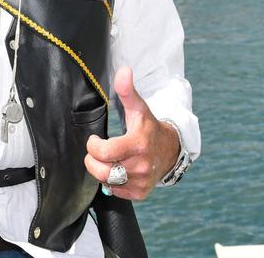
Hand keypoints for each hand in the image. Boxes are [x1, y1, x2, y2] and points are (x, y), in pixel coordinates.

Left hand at [84, 66, 179, 199]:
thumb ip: (127, 90)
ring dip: (101, 170)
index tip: (94, 139)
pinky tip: (116, 170)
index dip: (93, 145)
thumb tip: (124, 70)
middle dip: (93, 160)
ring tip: (105, 160)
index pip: (104, 152)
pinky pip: (116, 192)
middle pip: (102, 170)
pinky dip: (111, 182)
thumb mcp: (139, 108)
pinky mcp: (141, 193)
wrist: (170, 150)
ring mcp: (142, 181)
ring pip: (107, 182)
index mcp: (138, 144)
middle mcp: (141, 166)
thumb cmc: (149, 127)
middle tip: (96, 151)